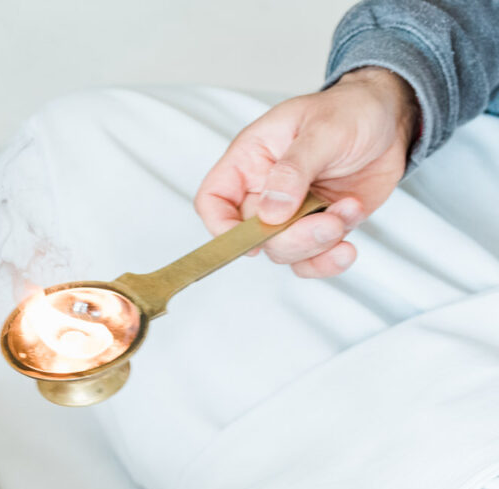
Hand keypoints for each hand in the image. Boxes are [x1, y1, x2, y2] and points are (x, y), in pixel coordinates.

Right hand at [195, 68, 418, 277]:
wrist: (392, 119)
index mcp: (250, 161)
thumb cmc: (351, 110)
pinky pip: (312, 260)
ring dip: (317, 245)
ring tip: (348, 213)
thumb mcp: (323, 129)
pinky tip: (349, 245)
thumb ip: (293, 170)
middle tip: (327, 224)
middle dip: (290, 239)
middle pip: (252, 236)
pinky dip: (330, 260)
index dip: (221, 225)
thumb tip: (271, 210)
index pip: (213, 200)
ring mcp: (291, 213)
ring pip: (284, 252)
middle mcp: (264, 191)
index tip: (251, 238)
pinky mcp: (318, 226)